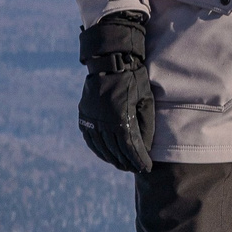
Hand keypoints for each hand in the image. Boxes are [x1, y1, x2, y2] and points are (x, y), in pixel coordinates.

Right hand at [77, 12, 154, 172]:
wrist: (110, 62)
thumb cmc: (134, 80)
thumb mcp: (146, 100)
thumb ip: (145, 125)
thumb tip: (144, 147)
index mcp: (121, 118)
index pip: (131, 147)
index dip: (139, 160)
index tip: (146, 167)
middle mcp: (104, 121)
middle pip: (116, 151)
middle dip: (128, 162)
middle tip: (136, 168)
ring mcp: (92, 119)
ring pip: (102, 147)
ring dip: (113, 159)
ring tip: (123, 165)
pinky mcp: (84, 116)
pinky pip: (90, 139)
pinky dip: (99, 150)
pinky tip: (106, 155)